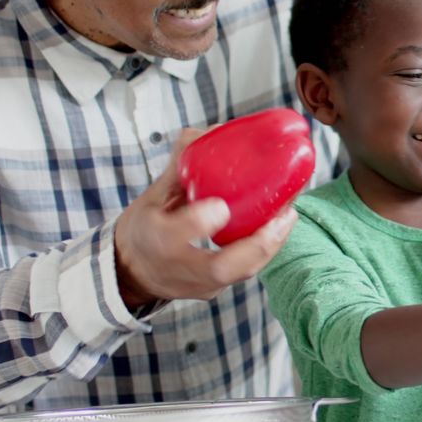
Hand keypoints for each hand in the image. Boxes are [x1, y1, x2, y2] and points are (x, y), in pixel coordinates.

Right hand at [114, 128, 298, 307]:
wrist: (132, 273)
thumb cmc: (144, 227)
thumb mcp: (151, 195)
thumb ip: (181, 167)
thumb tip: (208, 132)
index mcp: (155, 240)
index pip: (176, 235)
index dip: (200, 222)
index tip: (222, 206)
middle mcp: (177, 268)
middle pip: (220, 267)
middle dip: (258, 243)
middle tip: (285, 213)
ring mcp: (198, 284)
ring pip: (240, 274)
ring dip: (271, 245)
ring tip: (290, 215)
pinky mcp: (214, 290)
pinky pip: (243, 273)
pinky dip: (265, 251)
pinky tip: (280, 227)